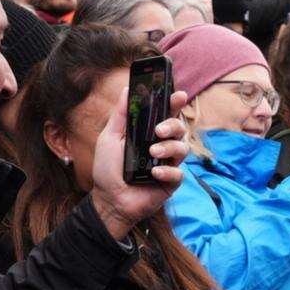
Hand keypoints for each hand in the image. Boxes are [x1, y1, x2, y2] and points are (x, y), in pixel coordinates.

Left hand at [91, 88, 189, 240]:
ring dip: (168, 148)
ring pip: (182, 148)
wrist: (109, 200)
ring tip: (152, 153)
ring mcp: (168, 164)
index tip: (179, 95)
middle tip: (158, 131)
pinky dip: (167, 172)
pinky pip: (179, 172)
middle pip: (179, 128)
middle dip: (172, 125)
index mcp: (148, 134)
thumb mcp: (110, 138)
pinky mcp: (171, 182)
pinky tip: (154, 174)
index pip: (165, 114)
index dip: (174, 103)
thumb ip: (120, 115)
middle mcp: (161, 146)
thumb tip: (126, 89)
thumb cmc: (108, 169)